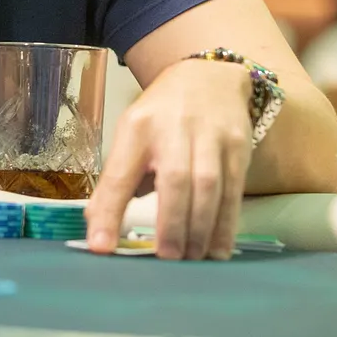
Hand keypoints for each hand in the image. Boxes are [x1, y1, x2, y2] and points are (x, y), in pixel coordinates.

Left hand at [84, 58, 251, 260]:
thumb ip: (118, 179)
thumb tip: (98, 227)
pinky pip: (234, 191)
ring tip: (191, 259)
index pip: (120, 173)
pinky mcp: (238, 145)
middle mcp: (174, 129)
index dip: (109, 210)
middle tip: (167, 259)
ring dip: (200, 229)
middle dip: (170, 224)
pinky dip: (225, 224)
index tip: (101, 246)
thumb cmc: (161, 116)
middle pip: (175, 180)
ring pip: (208, 187)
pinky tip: (217, 249)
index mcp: (137, 128)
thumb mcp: (131, 135)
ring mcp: (210, 136)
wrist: (208, 77)